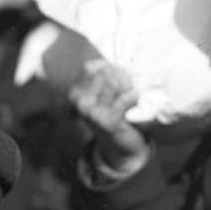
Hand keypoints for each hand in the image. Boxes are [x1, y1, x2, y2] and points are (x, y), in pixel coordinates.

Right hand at [68, 59, 149, 179]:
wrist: (121, 146)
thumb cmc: (115, 114)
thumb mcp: (105, 93)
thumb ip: (105, 76)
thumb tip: (114, 62)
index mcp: (75, 93)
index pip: (91, 67)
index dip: (109, 67)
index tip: (119, 75)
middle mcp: (80, 102)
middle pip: (104, 73)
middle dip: (120, 76)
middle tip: (128, 86)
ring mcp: (92, 113)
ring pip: (113, 83)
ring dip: (127, 86)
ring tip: (131, 94)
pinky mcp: (107, 122)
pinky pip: (124, 98)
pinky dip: (134, 97)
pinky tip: (135, 102)